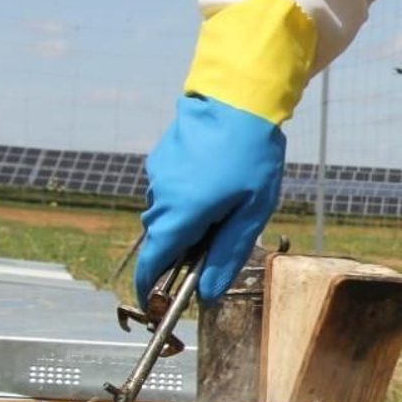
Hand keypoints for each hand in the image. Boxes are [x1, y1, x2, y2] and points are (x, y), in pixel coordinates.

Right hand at [136, 95, 284, 303]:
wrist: (238, 99)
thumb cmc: (251, 157)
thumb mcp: (250, 213)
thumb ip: (226, 255)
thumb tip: (205, 293)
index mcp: (180, 216)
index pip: (153, 263)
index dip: (150, 287)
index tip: (153, 302)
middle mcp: (160, 197)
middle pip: (163, 239)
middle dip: (183, 248)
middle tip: (220, 238)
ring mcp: (158, 174)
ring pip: (168, 212)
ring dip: (189, 218)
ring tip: (227, 200)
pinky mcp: (161, 157)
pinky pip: (170, 188)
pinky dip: (188, 194)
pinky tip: (217, 177)